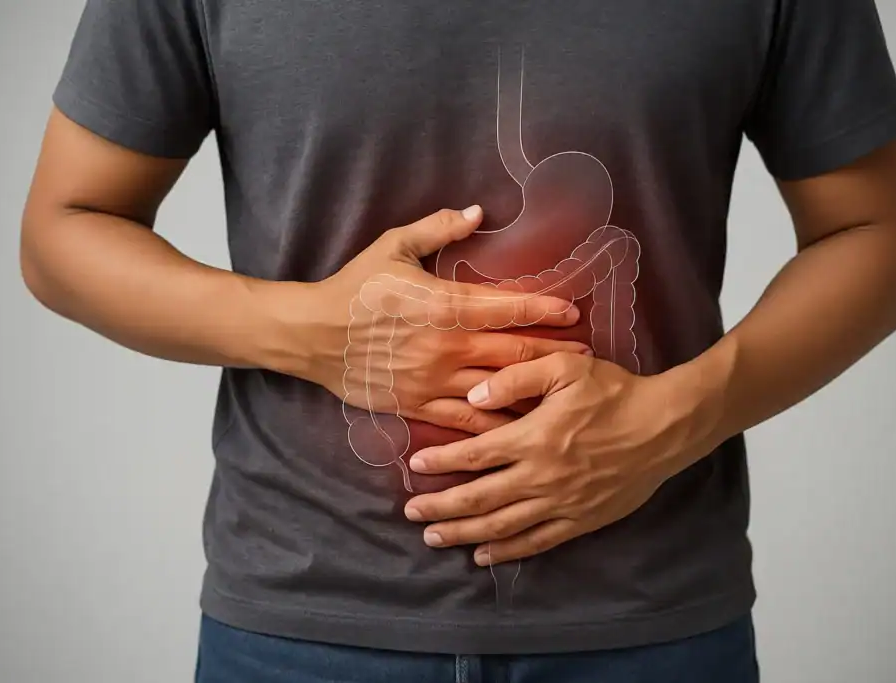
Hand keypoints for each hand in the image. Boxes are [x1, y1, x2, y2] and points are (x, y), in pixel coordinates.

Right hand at [268, 206, 589, 434]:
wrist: (310, 335)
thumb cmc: (353, 288)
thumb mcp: (393, 247)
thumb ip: (438, 227)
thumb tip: (478, 210)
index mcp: (444, 304)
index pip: (509, 307)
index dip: (546, 309)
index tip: (573, 312)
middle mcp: (446, 346)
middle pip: (514, 352)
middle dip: (554, 353)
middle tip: (586, 355)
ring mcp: (433, 380)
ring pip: (497, 389)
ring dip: (533, 390)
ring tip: (564, 392)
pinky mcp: (417, 405)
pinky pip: (465, 420)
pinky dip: (495, 422)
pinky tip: (519, 426)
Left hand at [402, 352, 717, 564]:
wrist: (664, 427)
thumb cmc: (614, 392)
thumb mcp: (565, 367)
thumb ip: (516, 377)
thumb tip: (472, 397)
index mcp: (534, 437)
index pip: (475, 454)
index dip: (441, 462)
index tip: (415, 466)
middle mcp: (542, 476)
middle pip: (480, 498)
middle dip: (441, 507)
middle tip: (412, 513)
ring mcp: (561, 503)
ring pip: (502, 526)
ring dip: (464, 533)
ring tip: (434, 538)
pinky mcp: (580, 520)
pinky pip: (536, 542)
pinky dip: (507, 551)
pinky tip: (483, 556)